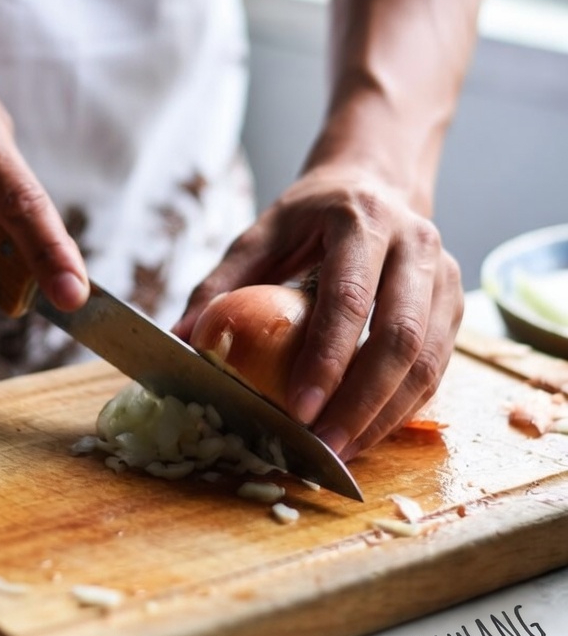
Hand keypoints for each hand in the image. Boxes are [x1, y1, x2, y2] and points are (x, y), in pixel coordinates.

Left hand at [173, 165, 462, 459]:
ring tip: (342, 454)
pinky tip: (366, 433)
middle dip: (361, 405)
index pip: (350, 300)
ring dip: (385, 418)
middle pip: (400, 339)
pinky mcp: (455, 305)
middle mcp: (415, 244)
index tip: (297, 411)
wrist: (375, 182)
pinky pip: (436, 369)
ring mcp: (444, 276)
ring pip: (427, 362)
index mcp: (362, 220)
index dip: (326, 361)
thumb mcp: (260, 234)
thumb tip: (180, 337)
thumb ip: (220, 282)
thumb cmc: (310, 216)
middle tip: (322, 448)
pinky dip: (402, 409)